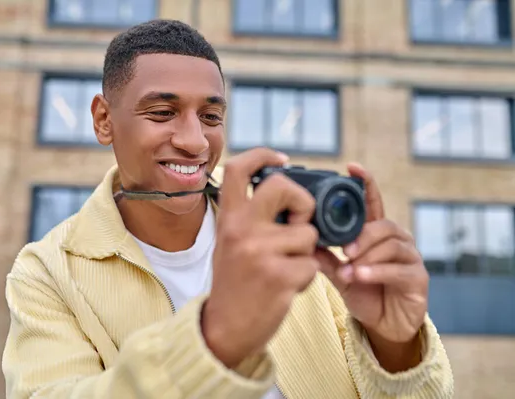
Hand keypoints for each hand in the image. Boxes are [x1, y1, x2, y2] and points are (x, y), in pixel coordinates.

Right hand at [202, 148, 319, 367]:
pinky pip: (312, 264)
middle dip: (303, 201)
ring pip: (308, 234)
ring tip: (285, 268)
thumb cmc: (234, 282)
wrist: (224, 328)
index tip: (283, 159)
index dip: (263, 155)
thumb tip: (287, 192)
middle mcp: (241, 229)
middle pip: (283, 186)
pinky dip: (306, 276)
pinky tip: (287, 286)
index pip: (238, 168)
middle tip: (299, 221)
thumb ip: (252, 218)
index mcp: (228, 218)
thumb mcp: (231, 242)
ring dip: (305, 252)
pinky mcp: (280, 276)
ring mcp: (260, 252)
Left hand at [317, 163, 428, 370]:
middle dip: (362, 234)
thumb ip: (325, 257)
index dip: (365, 184)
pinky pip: (398, 269)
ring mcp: (409, 258)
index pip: (373, 203)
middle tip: (344, 249)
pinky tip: (360, 276)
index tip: (351, 167)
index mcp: (376, 234)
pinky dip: (376, 271)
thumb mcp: (339, 273)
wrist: (384, 326)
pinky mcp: (417, 278)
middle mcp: (396, 240)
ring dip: (367, 256)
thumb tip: (302, 238)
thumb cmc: (363, 292)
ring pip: (391, 244)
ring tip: (349, 269)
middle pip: (382, 224)